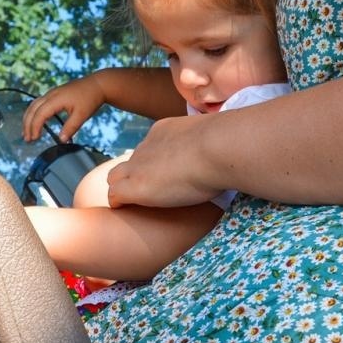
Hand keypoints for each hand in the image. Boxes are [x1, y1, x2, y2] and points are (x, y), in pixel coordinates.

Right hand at [23, 74, 106, 141]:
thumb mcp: (82, 115)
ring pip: (34, 105)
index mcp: (56, 99)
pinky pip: (39, 103)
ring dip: (29, 118)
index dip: (35, 127)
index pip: (40, 114)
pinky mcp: (55, 94)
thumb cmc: (90, 98)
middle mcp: (51, 94)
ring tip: (27, 132)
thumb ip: (71, 128)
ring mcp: (52, 93)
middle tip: (27, 139)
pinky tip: (35, 121)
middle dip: (28, 124)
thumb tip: (61, 140)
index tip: (34, 139)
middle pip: (33, 109)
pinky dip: (34, 113)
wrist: (97, 84)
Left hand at [105, 114, 219, 207]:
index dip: (155, 163)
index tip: (168, 175)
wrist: (217, 147)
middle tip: (152, 193)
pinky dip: (118, 203)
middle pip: (132, 161)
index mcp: (165, 131)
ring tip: (136, 206)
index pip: (151, 147)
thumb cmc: (226, 145)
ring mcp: (138, 165)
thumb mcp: (216, 139)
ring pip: (116, 177)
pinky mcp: (135, 186)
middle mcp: (148, 145)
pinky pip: (114, 195)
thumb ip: (213, 145)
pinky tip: (127, 212)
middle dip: (136, 175)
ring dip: (125, 189)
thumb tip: (228, 154)